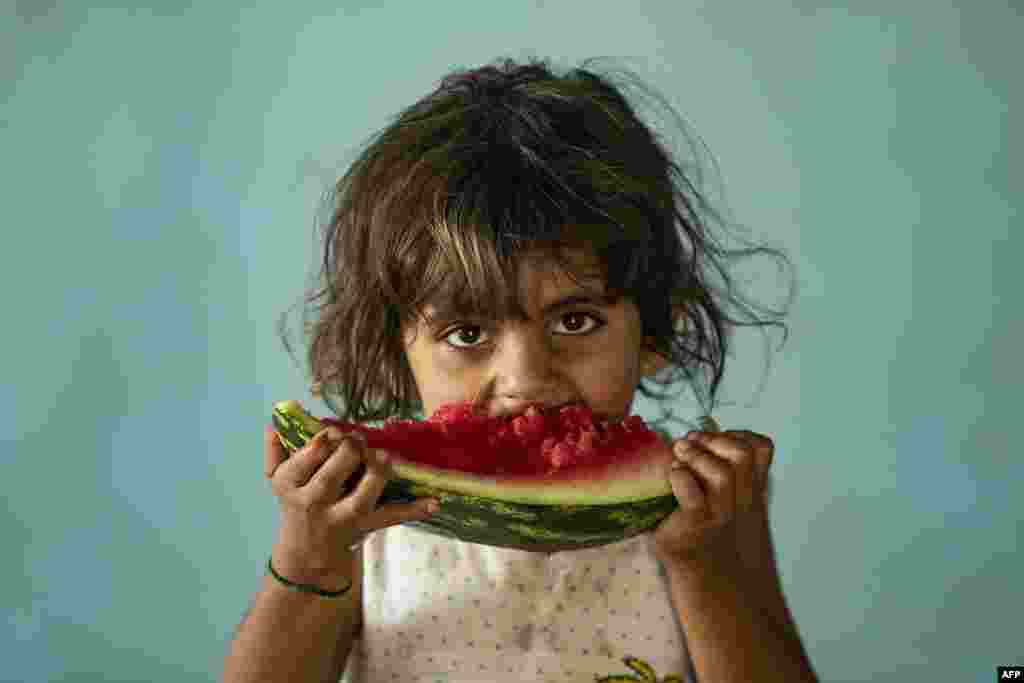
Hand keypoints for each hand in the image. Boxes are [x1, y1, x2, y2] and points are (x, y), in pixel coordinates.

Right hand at [262, 415, 438, 586]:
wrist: (305, 554)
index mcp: (290, 485)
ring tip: (386, 457)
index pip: (305, 459)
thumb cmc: (295, 504)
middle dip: (349, 452)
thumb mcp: (278, 480)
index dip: (322, 442)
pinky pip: (391, 517)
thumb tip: (273, 422)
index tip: (334, 431)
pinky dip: (414, 510)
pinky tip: (434, 502)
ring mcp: (341, 517)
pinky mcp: (365, 526)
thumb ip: (275, 451)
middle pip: (332, 473)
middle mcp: (313, 502)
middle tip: (359, 440)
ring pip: (361, 496)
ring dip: (377, 474)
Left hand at [652, 423, 773, 572]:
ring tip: (678, 455)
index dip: (737, 434)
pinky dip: (680, 478)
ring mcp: (720, 519)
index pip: (760, 449)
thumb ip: (724, 474)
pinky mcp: (695, 532)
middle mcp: (743, 505)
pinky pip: (692, 499)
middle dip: (713, 440)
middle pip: (742, 455)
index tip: (713, 438)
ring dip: (695, 456)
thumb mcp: (730, 507)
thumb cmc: (716, 545)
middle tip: (689, 442)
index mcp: (753, 493)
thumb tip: (701, 432)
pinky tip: (673, 476)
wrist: (716, 594)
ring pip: (721, 475)